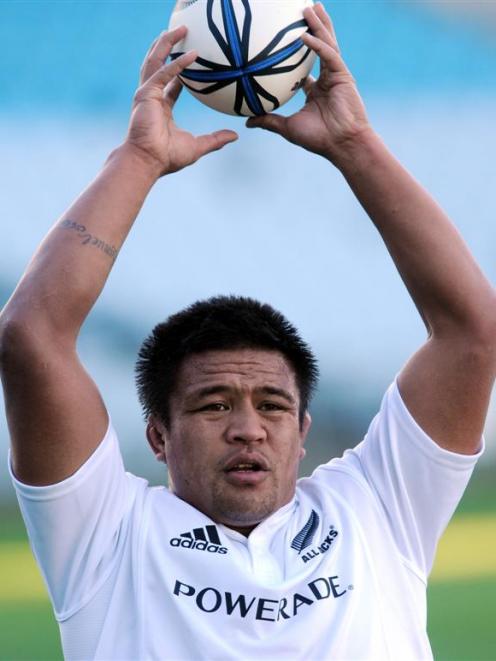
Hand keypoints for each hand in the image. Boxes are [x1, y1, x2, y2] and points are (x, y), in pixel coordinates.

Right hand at [125, 27, 237, 176]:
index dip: (180, 71)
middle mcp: (153, 98)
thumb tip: (235, 136)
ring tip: (179, 29)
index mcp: (162, 109)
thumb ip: (216, 139)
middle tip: (183, 33)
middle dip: (168, 47)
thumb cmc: (168, 157)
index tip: (192, 59)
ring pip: (155, 61)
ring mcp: (147, 94)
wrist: (149, 161)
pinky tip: (191, 54)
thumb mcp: (198, 146)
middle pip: (159, 65)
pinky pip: (163, 73)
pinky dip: (177, 63)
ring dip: (166, 43)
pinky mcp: (146, 94)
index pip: (171, 84)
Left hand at [246, 3, 370, 163]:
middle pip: (320, 45)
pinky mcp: (344, 75)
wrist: (341, 145)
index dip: (299, 51)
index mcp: (316, 90)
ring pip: (327, 43)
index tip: (287, 38)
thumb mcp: (288, 128)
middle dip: (313, 26)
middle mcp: (327, 79)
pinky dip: (318, 45)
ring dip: (318, 24)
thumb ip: (269, 121)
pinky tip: (305, 35)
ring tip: (309, 7)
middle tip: (302, 8)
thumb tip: (247, 122)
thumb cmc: (318, 139)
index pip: (306, 65)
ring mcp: (336, 75)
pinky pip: (329, 55)